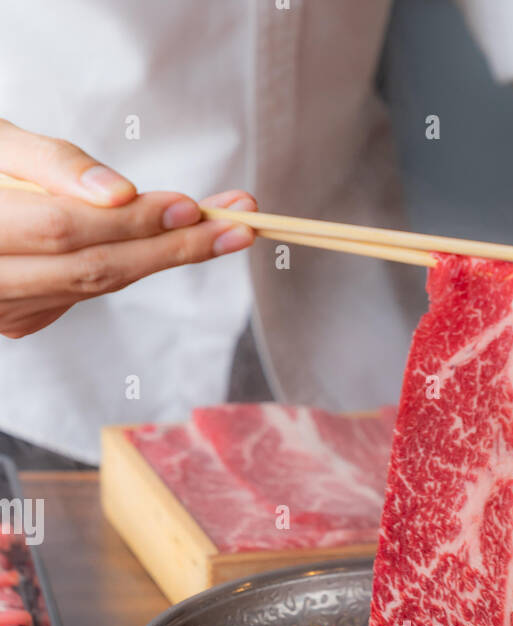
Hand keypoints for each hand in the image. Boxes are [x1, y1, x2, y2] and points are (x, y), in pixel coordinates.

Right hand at [0, 119, 255, 338]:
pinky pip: (83, 292)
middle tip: (237, 225)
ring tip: (221, 230)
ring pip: (95, 286)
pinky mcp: (21, 321)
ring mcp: (5, 312)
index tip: (194, 206)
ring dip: (162, 259)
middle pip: (94, 270)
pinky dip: (125, 265)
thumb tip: (121, 194)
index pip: (66, 230)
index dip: (131, 221)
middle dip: (170, 249)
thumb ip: (53, 164)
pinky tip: (158, 243)